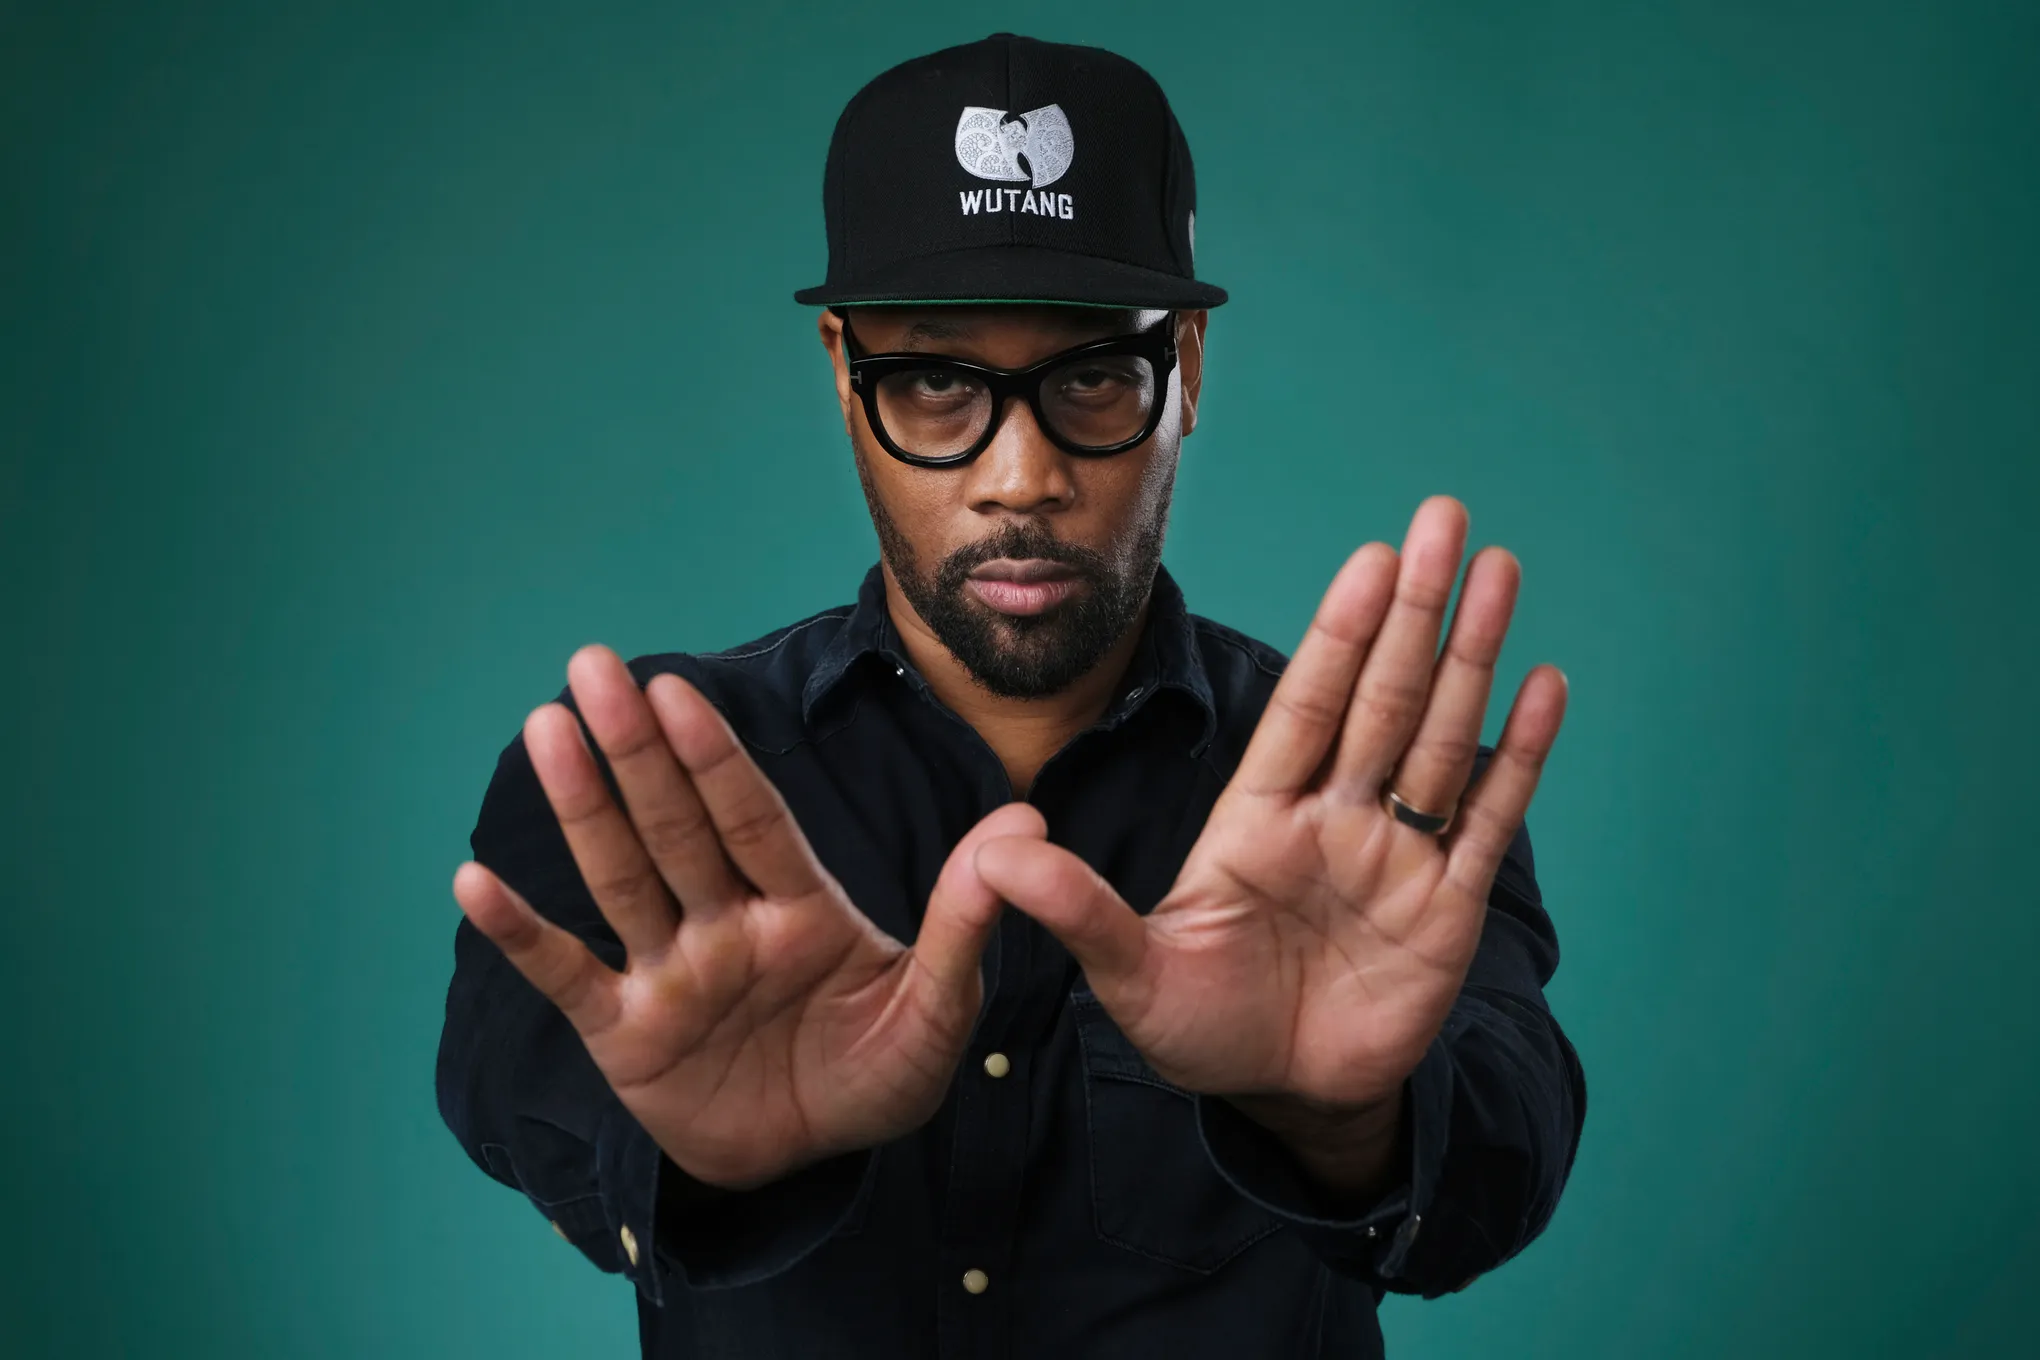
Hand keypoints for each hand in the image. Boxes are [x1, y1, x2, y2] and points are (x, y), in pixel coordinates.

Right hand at [451, 645, 1037, 1189]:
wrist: (819, 1157)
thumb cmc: (879, 1069)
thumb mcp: (938, 1005)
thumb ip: (965, 919)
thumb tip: (1025, 826)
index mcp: (800, 905)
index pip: (752, 818)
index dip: (715, 757)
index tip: (680, 690)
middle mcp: (724, 922)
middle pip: (676, 826)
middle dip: (637, 749)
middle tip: (593, 666)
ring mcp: (670, 973)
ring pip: (621, 879)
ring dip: (582, 810)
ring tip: (545, 729)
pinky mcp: (627, 1036)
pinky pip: (568, 977)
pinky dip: (524, 935)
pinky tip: (476, 882)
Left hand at [974, 496, 1566, 1119]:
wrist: (1278, 1095)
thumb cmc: (1198, 1026)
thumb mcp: (1128, 972)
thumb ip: (1075, 910)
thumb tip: (993, 852)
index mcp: (1258, 816)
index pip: (1305, 707)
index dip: (1338, 635)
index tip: (1371, 558)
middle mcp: (1334, 818)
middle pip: (1381, 699)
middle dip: (1414, 613)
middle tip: (1446, 521)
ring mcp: (1395, 857)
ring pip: (1441, 739)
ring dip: (1470, 658)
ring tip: (1499, 573)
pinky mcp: (1448, 908)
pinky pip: (1489, 820)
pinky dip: (1519, 756)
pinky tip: (1542, 685)